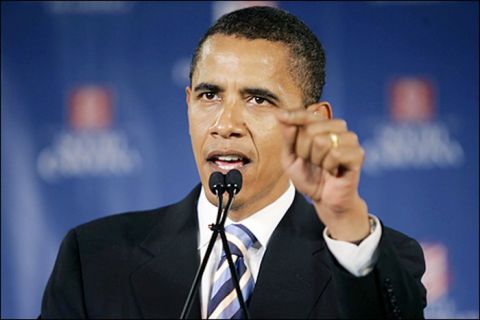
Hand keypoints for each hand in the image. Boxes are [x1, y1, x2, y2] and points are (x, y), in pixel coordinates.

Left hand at [276, 105, 369, 241]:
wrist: (324, 200)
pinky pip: (336, 153)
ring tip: (322, 166)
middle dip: (303, 150)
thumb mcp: (290, 158)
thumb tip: (281, 116)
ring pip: (322, 140)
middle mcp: (337, 128)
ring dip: (317, 159)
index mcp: (321, 126)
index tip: (280, 116)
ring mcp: (349, 140)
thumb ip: (287, 138)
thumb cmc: (309, 177)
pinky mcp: (358, 154)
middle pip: (310, 129)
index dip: (293, 115)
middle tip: (311, 161)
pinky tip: (333, 171)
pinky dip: (329, 166)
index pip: (307, 114)